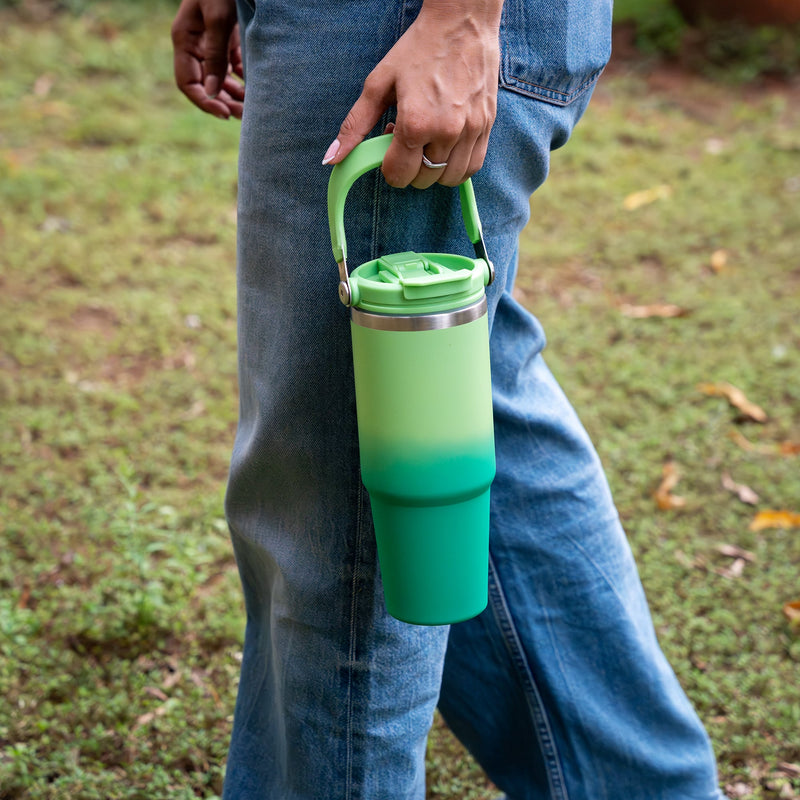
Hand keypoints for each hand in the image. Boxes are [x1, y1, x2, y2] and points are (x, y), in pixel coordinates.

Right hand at [172, 0, 243, 119]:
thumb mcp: (218, 19)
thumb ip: (216, 55)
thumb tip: (213, 93)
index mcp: (185, 39)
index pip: (187, 82)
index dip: (204, 101)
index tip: (224, 113)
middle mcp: (196, 45)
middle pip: (205, 85)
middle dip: (223, 102)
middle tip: (245, 116)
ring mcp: (211, 43)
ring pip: (220, 80)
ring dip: (234, 96)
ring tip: (252, 109)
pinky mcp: (228, 40)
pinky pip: (233, 69)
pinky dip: (243, 82)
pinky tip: (255, 92)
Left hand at [322, 0, 501, 188]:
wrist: (462, 22)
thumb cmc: (418, 48)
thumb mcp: (378, 84)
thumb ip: (355, 125)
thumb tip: (332, 159)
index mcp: (416, 123)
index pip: (398, 175)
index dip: (388, 168)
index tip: (388, 151)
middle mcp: (446, 132)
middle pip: (423, 180)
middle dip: (410, 167)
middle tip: (408, 140)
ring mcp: (471, 130)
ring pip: (448, 178)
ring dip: (434, 170)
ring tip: (429, 141)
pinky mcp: (487, 126)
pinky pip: (472, 167)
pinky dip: (457, 166)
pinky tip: (447, 146)